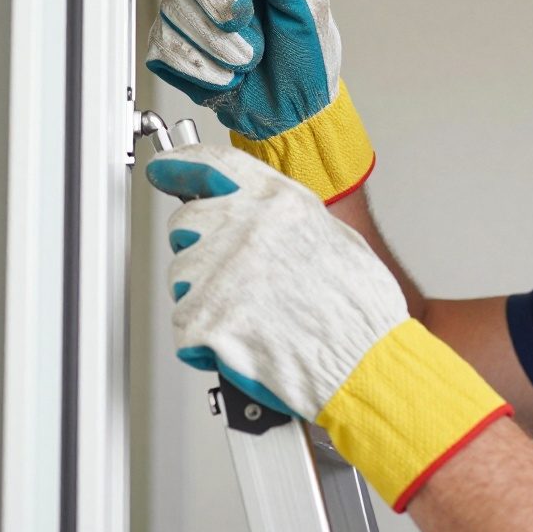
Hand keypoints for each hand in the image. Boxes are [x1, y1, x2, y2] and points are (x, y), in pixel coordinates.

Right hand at [145, 0, 373, 202]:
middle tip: (253, 29)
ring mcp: (191, 17)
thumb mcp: (306, 6)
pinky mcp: (174, 51)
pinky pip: (167, 48)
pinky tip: (228, 76)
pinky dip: (204, 69)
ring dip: (220, 45)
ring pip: (175, 10)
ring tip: (248, 60)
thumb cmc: (308, 60)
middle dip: (224, 6)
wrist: (295, 114)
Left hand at [146, 144, 511, 510]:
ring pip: (182, 277)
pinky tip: (239, 345)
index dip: (182, 167)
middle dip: (198, 249)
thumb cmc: (360, 312)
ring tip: (248, 317)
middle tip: (227, 276)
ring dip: (204, 298)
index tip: (166, 170)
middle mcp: (247, 229)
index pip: (214, 168)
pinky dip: (204, 343)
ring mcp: (224, 274)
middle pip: (187, 224)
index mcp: (279, 204)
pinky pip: (184, 327)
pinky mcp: (209, 320)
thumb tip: (259, 217)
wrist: (366, 364)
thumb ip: (287, 220)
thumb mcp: (334, 239)